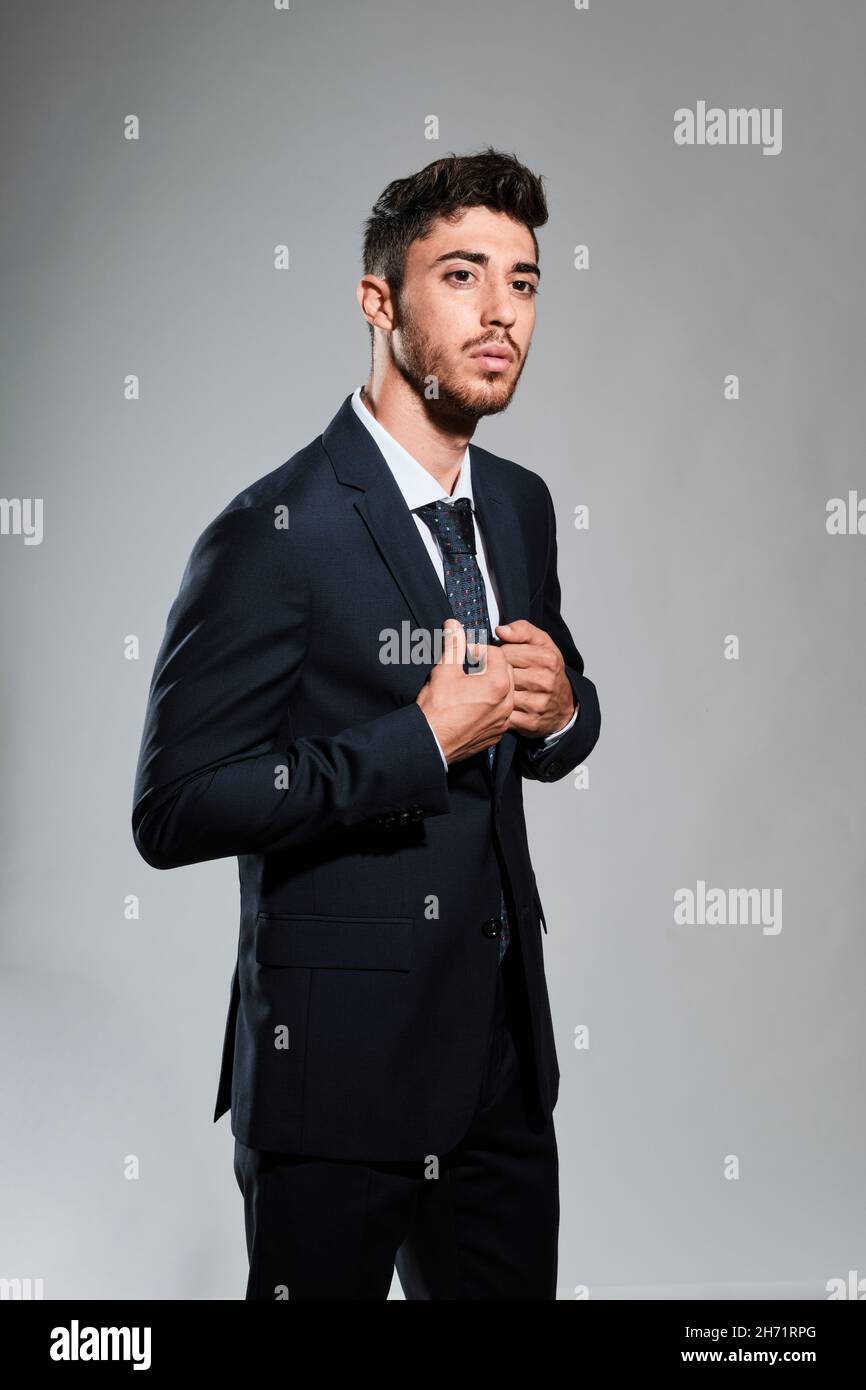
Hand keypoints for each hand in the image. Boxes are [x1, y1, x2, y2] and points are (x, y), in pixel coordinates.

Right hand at [415, 619, 514, 764]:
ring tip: (470, 684)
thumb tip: (453, 624)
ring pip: (504, 693)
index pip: (497, 654)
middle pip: (505, 672)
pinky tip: (472, 704)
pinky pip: (500, 713)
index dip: (479, 649)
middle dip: (488, 665)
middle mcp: (506, 703)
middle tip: (468, 665)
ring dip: (491, 685)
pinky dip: (490, 705)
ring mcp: (502, 721)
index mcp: (497, 683)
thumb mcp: (444, 670)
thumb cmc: (437, 708)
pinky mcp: (496, 734)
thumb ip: (453, 644)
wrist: (431, 743)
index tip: (465, 653)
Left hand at [494, 619, 576, 736]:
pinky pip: (503, 713)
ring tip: (499, 688)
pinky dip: (499, 709)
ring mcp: (538, 703)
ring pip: (500, 693)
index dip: (500, 654)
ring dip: (495, 691)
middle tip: (498, 674)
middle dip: (496, 672)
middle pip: (502, 673)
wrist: (562, 705)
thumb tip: (500, 630)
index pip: (505, 652)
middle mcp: (545, 681)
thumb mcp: (542, 644)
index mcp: (547, 659)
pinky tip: (502, 703)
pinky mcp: (530, 722)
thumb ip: (522, 630)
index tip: (502, 658)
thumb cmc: (547, 670)